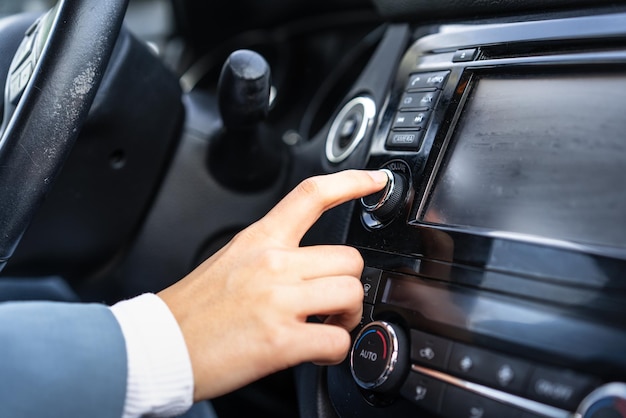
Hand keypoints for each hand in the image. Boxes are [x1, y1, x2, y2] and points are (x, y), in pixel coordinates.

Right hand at [158, 169, 387, 400]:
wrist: (159, 346)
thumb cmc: (192, 309)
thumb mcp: (230, 260)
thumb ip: (272, 255)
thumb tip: (307, 266)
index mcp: (259, 239)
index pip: (312, 195)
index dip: (351, 181)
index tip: (375, 180)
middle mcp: (272, 263)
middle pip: (349, 258)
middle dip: (351, 283)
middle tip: (335, 303)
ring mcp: (278, 300)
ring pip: (351, 293)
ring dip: (349, 315)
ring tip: (327, 326)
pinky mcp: (281, 340)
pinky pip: (338, 341)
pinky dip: (336, 350)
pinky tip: (316, 351)